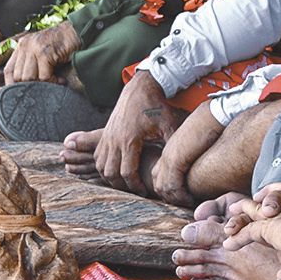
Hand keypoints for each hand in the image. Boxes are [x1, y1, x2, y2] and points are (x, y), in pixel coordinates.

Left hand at [3, 22, 80, 84]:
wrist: (79, 31)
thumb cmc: (63, 43)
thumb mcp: (41, 50)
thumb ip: (30, 61)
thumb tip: (20, 81)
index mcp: (21, 45)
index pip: (8, 70)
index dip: (12, 84)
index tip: (21, 92)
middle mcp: (25, 45)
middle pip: (18, 76)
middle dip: (30, 86)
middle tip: (44, 87)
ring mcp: (34, 48)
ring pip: (28, 78)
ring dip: (42, 84)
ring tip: (55, 82)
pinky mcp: (45, 53)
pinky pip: (43, 77)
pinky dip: (53, 82)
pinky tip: (61, 80)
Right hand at [95, 71, 175, 193]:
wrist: (141, 87)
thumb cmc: (157, 106)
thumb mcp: (169, 125)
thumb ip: (173, 145)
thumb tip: (182, 163)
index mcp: (130, 140)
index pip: (127, 173)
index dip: (135, 186)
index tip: (144, 192)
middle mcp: (114, 140)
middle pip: (111, 174)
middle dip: (122, 186)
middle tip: (135, 190)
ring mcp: (107, 136)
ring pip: (101, 166)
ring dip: (111, 177)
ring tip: (126, 182)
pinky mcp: (105, 133)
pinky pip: (98, 156)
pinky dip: (104, 166)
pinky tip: (117, 169)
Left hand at [151, 103, 225, 206]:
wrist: (214, 114)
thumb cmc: (212, 127)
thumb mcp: (197, 144)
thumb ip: (193, 157)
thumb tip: (200, 168)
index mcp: (170, 150)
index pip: (160, 175)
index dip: (169, 189)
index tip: (182, 197)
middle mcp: (166, 154)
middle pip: (159, 183)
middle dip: (170, 197)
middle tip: (184, 204)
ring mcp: (169, 157)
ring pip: (163, 187)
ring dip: (175, 199)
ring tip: (188, 204)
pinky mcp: (176, 160)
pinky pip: (173, 185)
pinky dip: (181, 196)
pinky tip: (191, 200)